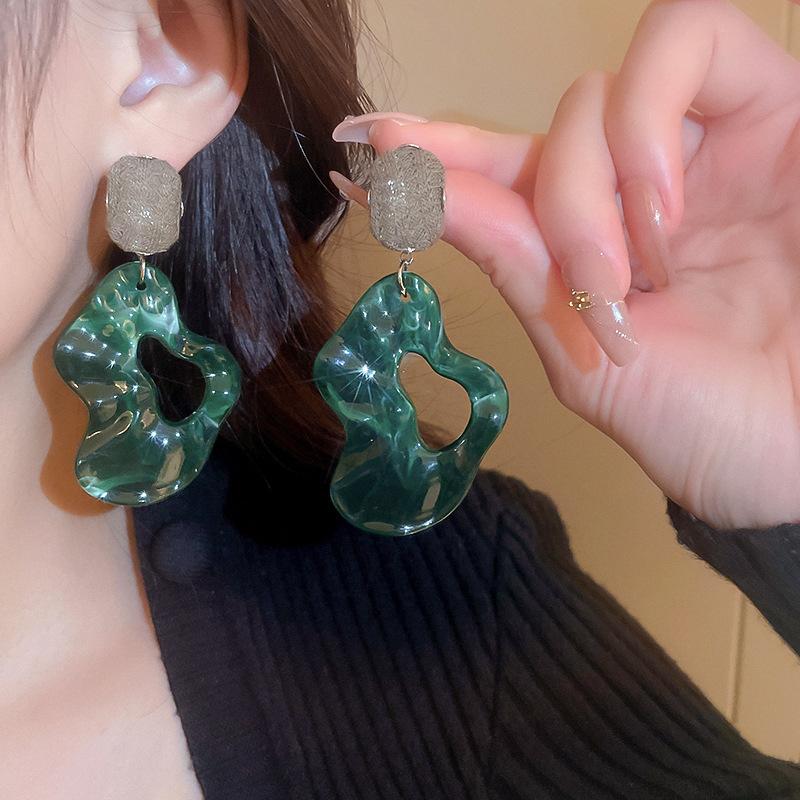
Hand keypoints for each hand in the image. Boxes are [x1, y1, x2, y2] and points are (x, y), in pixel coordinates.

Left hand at [330, 0, 799, 529]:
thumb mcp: (587, 363)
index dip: (437, 157)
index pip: (502, 181)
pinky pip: (690, 46)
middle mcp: (635, 194)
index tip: (363, 145)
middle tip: (591, 291)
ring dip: (590, 179)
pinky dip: (647, 122)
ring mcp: (700, 151)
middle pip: (546, 135)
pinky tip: (663, 206)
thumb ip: (517, 272)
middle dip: (549, 209)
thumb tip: (425, 196)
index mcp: (590, 252)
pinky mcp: (769, 115)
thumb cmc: (710, 429)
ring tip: (637, 263)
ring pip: (598, 94)